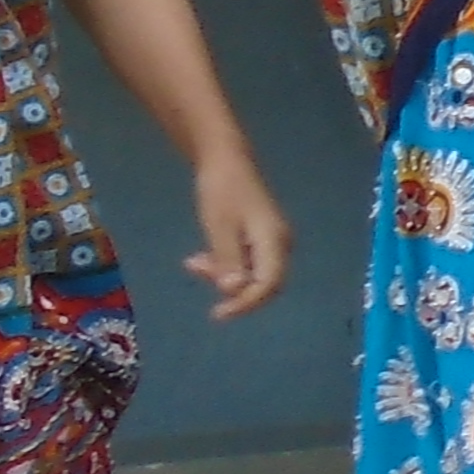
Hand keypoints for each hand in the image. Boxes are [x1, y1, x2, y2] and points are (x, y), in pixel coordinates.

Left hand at [184, 147, 292, 320]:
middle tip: (197, 271)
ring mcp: (270, 241)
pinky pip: (246, 263)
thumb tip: (234, 291)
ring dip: (222, 275)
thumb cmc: (221, 190)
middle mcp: (279, 244)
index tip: (217, 314)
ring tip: (193, 262)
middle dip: (230, 288)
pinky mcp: (260, 238)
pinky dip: (224, 265)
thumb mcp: (220, 227)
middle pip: (262, 283)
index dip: (245, 303)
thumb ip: (228, 261)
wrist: (225, 159)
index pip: (268, 285)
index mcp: (274, 241)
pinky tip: (200, 258)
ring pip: (251, 274)